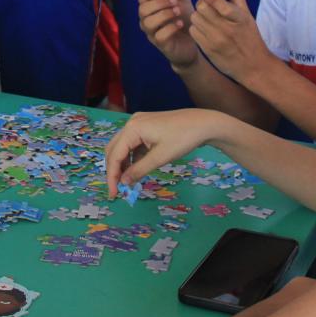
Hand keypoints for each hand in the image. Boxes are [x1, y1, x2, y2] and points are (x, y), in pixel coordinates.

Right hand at [104, 108, 224, 196]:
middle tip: (117, 189)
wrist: (204, 124)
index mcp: (132, 128)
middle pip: (114, 149)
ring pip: (122, 146)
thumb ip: (139, 170)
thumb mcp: (160, 157)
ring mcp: (139, 123)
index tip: (114, 194)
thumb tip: (123, 182)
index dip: (112, 176)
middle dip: (114, 170)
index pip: (115, 155)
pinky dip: (132, 157)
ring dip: (122, 164)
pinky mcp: (147, 126)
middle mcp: (132, 123)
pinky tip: (137, 169)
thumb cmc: (183, 139)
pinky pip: (133, 143)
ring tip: (127, 181)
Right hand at [135, 0, 199, 69]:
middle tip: (175, 1)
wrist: (190, 43)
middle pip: (143, 9)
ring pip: (148, 22)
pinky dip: (170, 28)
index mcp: (150, 8)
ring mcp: (152, 34)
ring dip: (164, 14)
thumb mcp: (182, 3)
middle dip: (159, 3)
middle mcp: (146, 21)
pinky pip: (159, 36)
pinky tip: (179, 24)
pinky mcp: (161, 45)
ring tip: (178, 12)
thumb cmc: (182, 21)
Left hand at [187, 0, 268, 82]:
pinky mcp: (208, 49)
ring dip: (198, 15)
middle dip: (202, 3)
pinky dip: (196, 27)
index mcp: (239, 19)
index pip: (222, 6)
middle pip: (203, 8)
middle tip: (206, 5)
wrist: (253, 66)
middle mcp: (227, 30)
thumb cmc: (250, 38)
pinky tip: (204, 29)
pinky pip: (193, 31)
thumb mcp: (249, 17)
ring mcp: (216, 40)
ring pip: (195, 18)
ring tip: (205, 18)